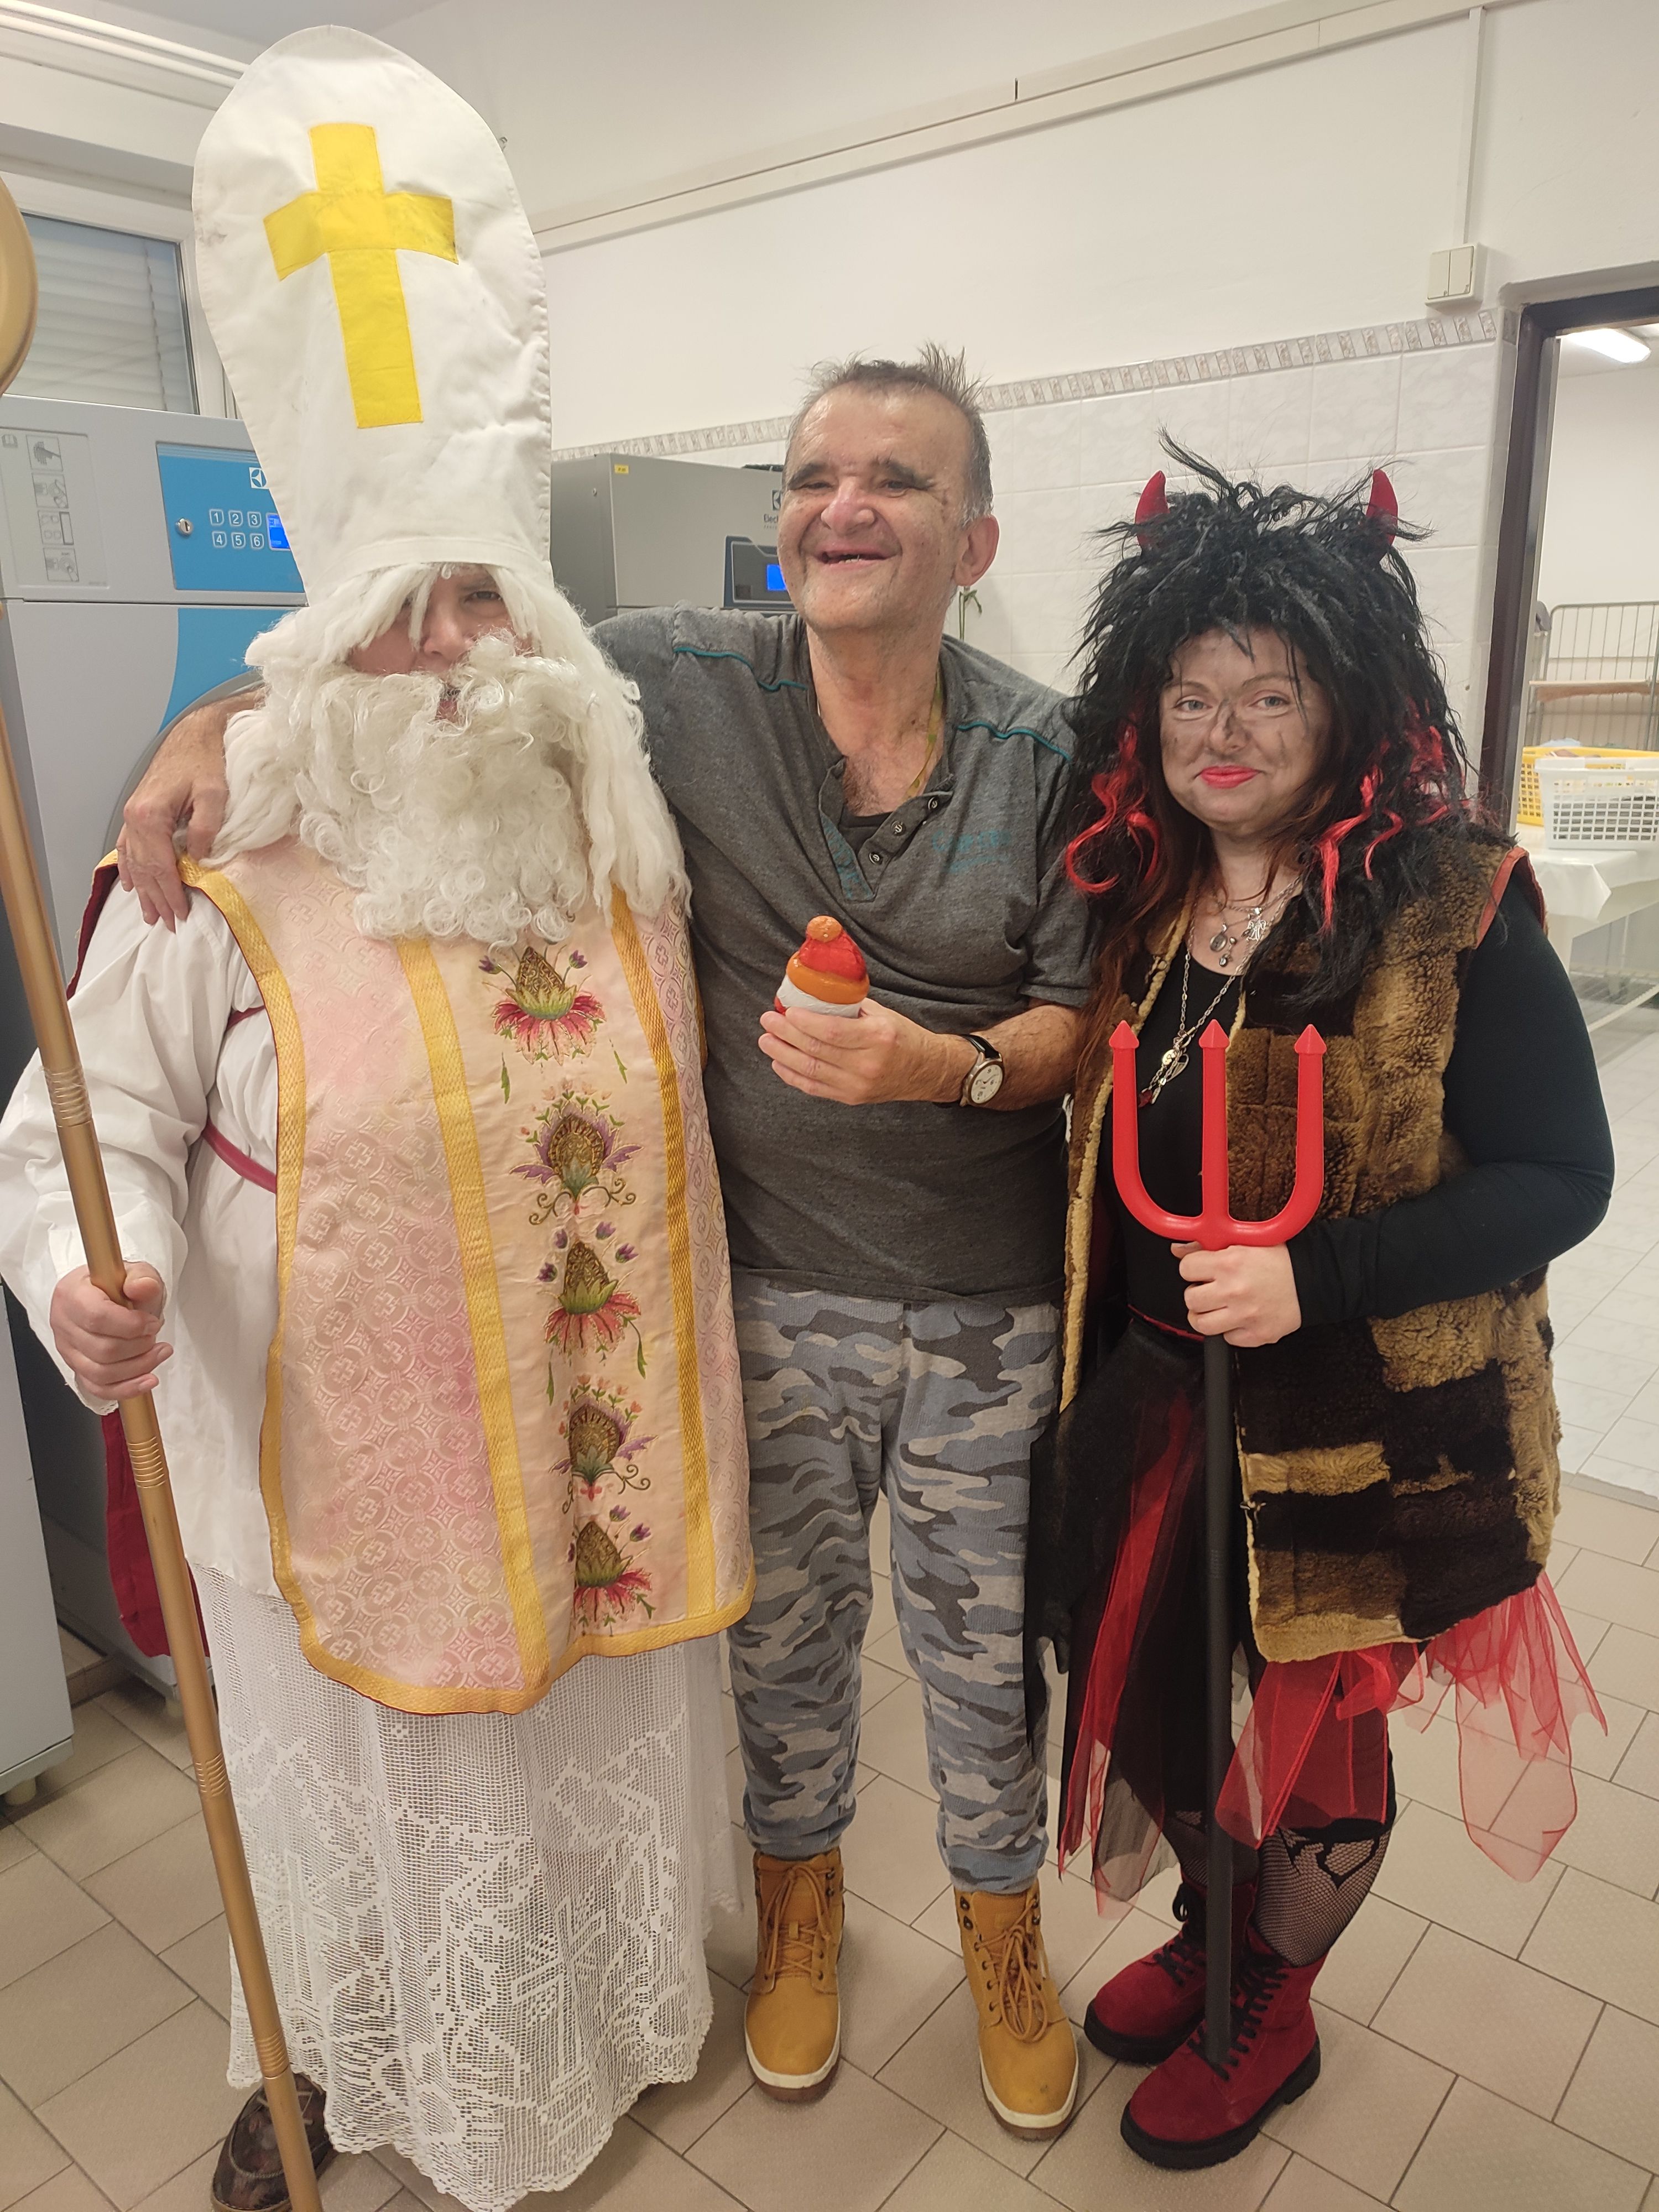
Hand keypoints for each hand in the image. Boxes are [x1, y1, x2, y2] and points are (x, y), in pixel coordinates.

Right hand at [49, 1263, 170, 1398]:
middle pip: (102, 1349)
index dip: (131, 1325)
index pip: (97, 1317)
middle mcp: (63, 1323)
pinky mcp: (77, 1368)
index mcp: (71, 1294)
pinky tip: (148, 1379)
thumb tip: (142, 1287)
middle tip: (156, 1335)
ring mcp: (67, 1349)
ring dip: (138, 1367)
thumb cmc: (119, 1285)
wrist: (110, 1296)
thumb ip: (142, 1277)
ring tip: (160, 1352)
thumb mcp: (135, 1272)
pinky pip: (98, 1388)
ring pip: (101, 1373)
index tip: (153, 1323)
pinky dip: (126, 1388)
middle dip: (139, 1347)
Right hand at [117, 697, 242, 928]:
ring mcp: (132, 815)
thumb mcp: (215, 794)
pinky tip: (131, 884)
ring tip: (149, 914)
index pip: (161, 866)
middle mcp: (135, 817)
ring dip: (142, 889)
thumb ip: (205, 828)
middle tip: (167, 925)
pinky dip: (128, 867)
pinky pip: (127, 846)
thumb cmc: (207, 762)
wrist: (195, 734)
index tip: (182, 914)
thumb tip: (196, 858)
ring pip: (133, 861)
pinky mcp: (137, 811)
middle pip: (145, 868)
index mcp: (150, 815)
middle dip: (156, 898)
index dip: (171, 893)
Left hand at [757, 1000, 969, 1105]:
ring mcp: (858, 1085)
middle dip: (786, 1034)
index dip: (804, 1023)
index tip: (786, 1011)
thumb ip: (849, 1007)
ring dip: (783, 1054)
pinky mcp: (851, 1098)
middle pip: (816, 1050)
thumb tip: (813, 994)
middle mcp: (867, 1064)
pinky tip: (778, 1062)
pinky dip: (792, 1075)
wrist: (926, 1070)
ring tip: (766, 1040)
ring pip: (810, 1071)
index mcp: (877, 1037)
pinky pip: (814, 1088)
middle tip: (768, 1021)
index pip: (832, 1031)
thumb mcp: (882, 1014)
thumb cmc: (902, 1036)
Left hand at [1173, 1242, 1300, 1345]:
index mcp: (1230, 1263)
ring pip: (1201, 1324)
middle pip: (1190, 1299)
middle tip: (1210, 1290)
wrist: (1314, 1281)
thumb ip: (1209, 1245)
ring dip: (1206, 1315)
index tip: (1201, 1271)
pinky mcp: (1256, 1335)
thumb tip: (1180, 1250)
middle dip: (1197, 1293)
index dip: (1192, 1269)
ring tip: (1218, 1306)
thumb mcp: (1245, 1241)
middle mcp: (1234, 1291)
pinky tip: (1240, 1317)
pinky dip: (1231, 1330)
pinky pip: (1227, 1338)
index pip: (1186, 1269)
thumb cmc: (1281, 1261)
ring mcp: (1244, 1316)